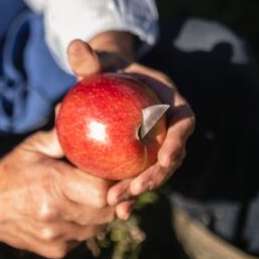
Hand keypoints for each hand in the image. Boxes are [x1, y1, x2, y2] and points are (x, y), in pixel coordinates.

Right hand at [0, 129, 118, 258]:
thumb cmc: (12, 171)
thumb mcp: (33, 147)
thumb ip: (61, 135)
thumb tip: (79, 113)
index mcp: (52, 186)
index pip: (102, 191)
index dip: (114, 182)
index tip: (116, 171)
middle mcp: (54, 215)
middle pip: (106, 212)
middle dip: (113, 197)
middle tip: (109, 182)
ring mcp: (55, 237)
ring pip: (99, 227)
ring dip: (101, 212)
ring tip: (90, 194)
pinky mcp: (55, 250)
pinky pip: (85, 237)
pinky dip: (86, 225)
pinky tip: (74, 210)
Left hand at [65, 32, 195, 216]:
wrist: (104, 83)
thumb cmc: (104, 69)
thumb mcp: (96, 63)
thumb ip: (87, 59)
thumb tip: (74, 45)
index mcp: (171, 101)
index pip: (184, 122)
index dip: (178, 141)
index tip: (165, 159)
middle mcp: (169, 126)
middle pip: (172, 155)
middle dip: (157, 176)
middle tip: (135, 189)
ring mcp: (157, 144)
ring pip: (157, 172)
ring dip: (141, 189)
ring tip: (119, 204)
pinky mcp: (143, 159)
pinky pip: (139, 177)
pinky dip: (130, 194)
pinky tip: (116, 212)